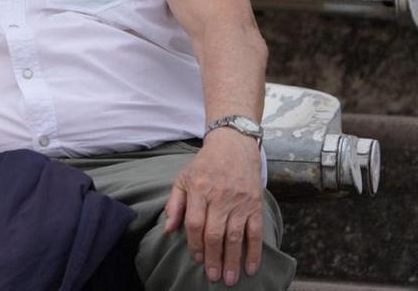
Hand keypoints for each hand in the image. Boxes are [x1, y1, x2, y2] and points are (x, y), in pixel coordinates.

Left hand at [165, 130, 263, 285]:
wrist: (234, 146)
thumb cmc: (205, 164)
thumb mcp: (183, 178)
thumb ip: (175, 204)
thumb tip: (168, 230)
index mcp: (199, 190)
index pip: (195, 223)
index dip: (195, 244)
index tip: (197, 259)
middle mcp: (219, 197)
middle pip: (215, 233)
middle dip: (214, 258)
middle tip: (214, 277)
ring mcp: (239, 202)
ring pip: (235, 236)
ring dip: (232, 260)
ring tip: (229, 279)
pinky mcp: (255, 204)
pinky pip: (255, 232)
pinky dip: (254, 252)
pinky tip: (251, 267)